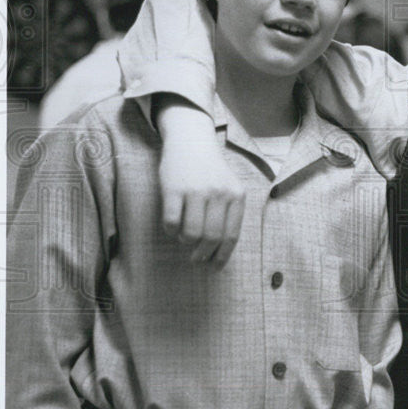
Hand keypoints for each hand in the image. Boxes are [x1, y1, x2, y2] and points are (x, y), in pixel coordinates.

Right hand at [155, 97, 244, 267]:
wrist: (191, 141)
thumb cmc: (210, 171)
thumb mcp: (228, 188)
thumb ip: (228, 214)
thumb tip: (219, 251)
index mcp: (236, 195)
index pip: (231, 235)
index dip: (222, 255)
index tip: (215, 267)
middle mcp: (219, 193)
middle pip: (211, 238)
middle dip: (202, 254)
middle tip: (196, 258)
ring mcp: (197, 190)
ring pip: (191, 233)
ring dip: (186, 242)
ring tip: (184, 238)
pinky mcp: (174, 189)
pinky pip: (172, 223)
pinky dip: (171, 231)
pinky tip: (172, 227)